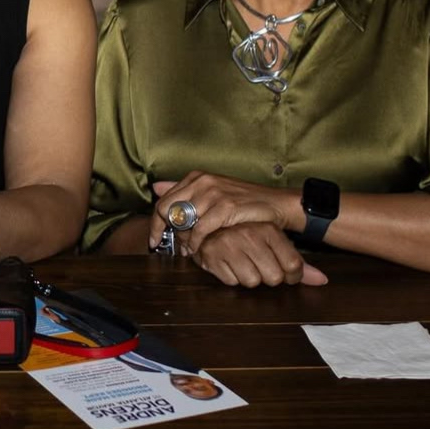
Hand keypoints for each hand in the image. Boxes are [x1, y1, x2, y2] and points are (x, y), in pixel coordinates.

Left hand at [150, 172, 298, 254]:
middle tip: (168, 247)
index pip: (164, 200)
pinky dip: (196, 243)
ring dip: (182, 240)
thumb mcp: (212, 191)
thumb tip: (155, 188)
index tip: (154, 239)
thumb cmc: (243, 201)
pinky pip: (200, 229)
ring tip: (186, 251)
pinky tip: (198, 250)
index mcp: (196, 177)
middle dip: (163, 231)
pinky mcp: (225, 206)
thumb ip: (184, 190)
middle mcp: (202, 182)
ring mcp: (213, 193)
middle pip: (167, 209)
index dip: (156, 222)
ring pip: (183, 221)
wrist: (275, 203)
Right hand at [191, 222, 327, 287]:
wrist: (208, 224)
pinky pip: (231, 282)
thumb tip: (322, 280)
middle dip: (267, 276)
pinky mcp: (212, 255)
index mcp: (268, 229)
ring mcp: (229, 244)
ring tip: (242, 262)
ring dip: (248, 276)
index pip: (293, 266)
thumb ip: (298, 263)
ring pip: (252, 282)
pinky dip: (230, 276)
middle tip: (259, 264)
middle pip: (274, 277)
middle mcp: (249, 235)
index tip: (283, 269)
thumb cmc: (246, 235)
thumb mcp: (274, 242)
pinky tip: (228, 263)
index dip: (291, 275)